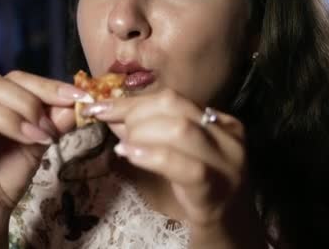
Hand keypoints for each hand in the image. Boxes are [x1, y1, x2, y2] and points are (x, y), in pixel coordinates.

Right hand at [0, 71, 85, 245]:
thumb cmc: (9, 175)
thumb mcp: (37, 146)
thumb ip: (54, 124)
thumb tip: (77, 103)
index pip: (17, 80)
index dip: (47, 86)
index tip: (78, 98)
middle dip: (28, 103)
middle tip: (49, 130)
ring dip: (7, 118)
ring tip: (34, 139)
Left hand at [83, 89, 265, 247]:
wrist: (230, 231)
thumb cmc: (198, 191)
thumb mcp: (176, 155)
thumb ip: (148, 131)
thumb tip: (110, 112)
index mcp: (219, 121)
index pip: (171, 98)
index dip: (131, 101)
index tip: (98, 106)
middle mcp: (227, 136)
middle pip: (174, 106)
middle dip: (135, 114)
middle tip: (114, 131)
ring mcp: (226, 162)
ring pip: (179, 130)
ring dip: (141, 134)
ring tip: (123, 147)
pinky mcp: (216, 188)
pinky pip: (183, 167)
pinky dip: (152, 157)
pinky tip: (130, 156)